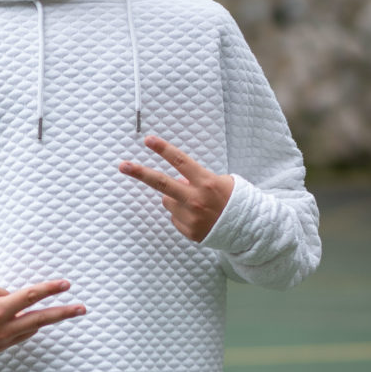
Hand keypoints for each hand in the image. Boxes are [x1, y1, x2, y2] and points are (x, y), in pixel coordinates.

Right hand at [0, 278, 85, 353]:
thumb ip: (3, 293)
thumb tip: (19, 300)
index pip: (30, 297)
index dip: (50, 289)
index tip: (66, 284)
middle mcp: (3, 329)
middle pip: (40, 320)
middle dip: (63, 313)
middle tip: (82, 309)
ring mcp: (1, 342)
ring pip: (29, 329)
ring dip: (36, 318)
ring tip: (38, 310)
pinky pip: (18, 336)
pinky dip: (23, 327)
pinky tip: (21, 320)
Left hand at [119, 134, 233, 241]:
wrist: (248, 228)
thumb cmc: (233, 200)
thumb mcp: (221, 182)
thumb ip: (196, 179)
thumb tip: (176, 181)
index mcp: (205, 182)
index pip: (180, 162)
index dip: (163, 149)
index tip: (148, 140)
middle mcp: (195, 199)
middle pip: (161, 183)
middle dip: (140, 172)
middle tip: (123, 165)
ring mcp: (190, 217)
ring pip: (168, 202)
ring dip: (176, 200)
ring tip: (196, 205)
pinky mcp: (188, 231)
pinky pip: (175, 218)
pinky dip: (182, 216)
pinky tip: (198, 217)